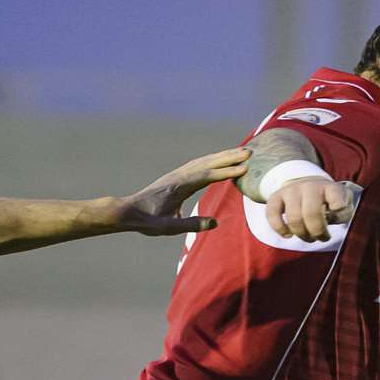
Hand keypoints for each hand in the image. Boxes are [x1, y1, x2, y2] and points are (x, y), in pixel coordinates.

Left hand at [116, 148, 249, 235]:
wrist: (130, 211)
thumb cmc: (148, 221)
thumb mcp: (169, 227)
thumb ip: (192, 225)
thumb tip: (215, 223)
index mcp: (180, 186)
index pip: (208, 176)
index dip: (227, 172)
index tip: (244, 169)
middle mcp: (180, 176)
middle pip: (209, 162)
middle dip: (230, 157)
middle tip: (250, 152)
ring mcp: (178, 174)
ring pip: (204, 160)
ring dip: (223, 155)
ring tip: (241, 152)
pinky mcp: (177, 176)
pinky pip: (198, 164)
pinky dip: (212, 159)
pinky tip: (220, 160)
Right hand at [265, 177, 361, 242]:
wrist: (308, 185)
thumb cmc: (328, 201)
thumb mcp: (342, 204)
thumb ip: (343, 213)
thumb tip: (332, 216)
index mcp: (329, 187)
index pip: (334, 194)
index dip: (337, 203)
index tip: (337, 209)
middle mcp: (309, 186)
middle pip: (311, 213)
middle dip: (317, 232)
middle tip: (322, 238)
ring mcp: (291, 190)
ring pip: (293, 218)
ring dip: (302, 234)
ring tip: (309, 238)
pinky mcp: (276, 197)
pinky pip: (272, 215)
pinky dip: (280, 228)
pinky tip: (288, 234)